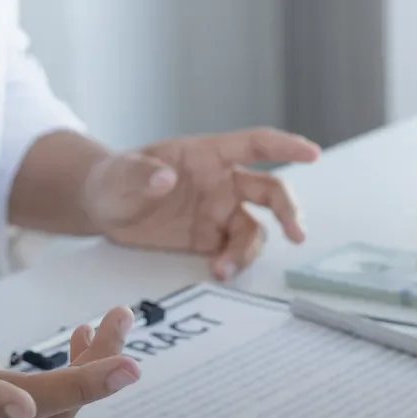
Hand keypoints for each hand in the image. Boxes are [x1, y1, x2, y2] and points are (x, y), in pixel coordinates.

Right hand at [0, 235, 141, 417]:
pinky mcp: (3, 390)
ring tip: (120, 318)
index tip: (27, 404)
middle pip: (27, 404)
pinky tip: (90, 332)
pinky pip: (51, 392)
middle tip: (131, 365)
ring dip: (94, 369)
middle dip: (83, 387)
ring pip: (50, 402)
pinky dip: (82, 366)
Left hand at [82, 128, 320, 280]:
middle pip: (270, 191)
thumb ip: (141, 174)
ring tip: (224, 269)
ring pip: (255, 229)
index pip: (255, 145)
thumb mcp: (120, 174)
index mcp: (208, 155)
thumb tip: (166, 179)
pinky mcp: (211, 239)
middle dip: (288, 210)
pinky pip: (235, 251)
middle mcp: (222, 182)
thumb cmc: (114, 179)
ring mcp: (219, 212)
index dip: (286, 146)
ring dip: (248, 250)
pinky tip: (217, 272)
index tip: (312, 154)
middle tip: (297, 234)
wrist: (104, 208)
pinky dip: (233, 263)